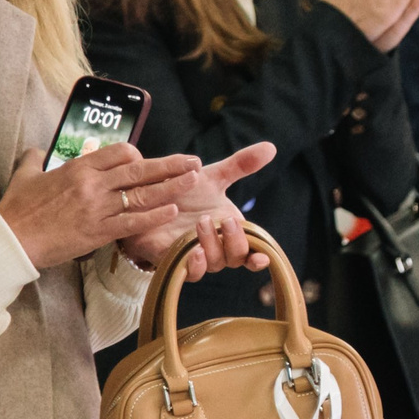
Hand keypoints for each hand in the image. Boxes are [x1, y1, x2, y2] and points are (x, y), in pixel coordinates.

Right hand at [0, 143, 218, 270]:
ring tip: (193, 181)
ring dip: (171, 187)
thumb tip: (37, 151)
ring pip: (142, 195)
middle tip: (193, 162)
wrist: (10, 240)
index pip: (121, 152)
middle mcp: (92, 184)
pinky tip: (173, 210)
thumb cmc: (16, 209)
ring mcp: (97, 208)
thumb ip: (35, 159)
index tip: (147, 163)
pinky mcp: (98, 232)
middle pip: (139, 170)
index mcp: (79, 168)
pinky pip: (133, 222)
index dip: (139, 156)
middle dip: (170, 165)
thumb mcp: (25, 175)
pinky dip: (155, 216)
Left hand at [121, 141, 280, 278]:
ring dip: (212, 246)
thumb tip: (271, 147)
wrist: (146, 197)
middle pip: (236, 256)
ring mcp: (195, 255)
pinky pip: (188, 272)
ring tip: (201, 222)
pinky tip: (194, 252)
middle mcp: (216, 246)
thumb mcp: (213, 176)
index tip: (263, 256)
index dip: (259, 257)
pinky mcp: (173, 260)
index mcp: (230, 230)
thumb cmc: (183, 190)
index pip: (251, 250)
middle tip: (226, 221)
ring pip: (214, 263)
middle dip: (235, 241)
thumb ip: (241, 165)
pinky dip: (195, 265)